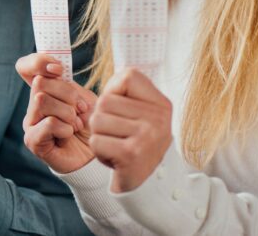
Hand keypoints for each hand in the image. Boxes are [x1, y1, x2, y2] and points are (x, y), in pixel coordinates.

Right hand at [15, 53, 96, 172]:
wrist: (99, 151)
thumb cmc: (92, 123)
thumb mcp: (84, 97)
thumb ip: (66, 83)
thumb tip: (53, 71)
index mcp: (44, 90)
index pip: (25, 66)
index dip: (38, 62)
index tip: (58, 69)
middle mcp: (33, 104)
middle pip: (39, 82)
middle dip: (67, 94)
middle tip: (80, 110)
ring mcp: (31, 123)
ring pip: (42, 100)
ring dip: (68, 112)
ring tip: (76, 124)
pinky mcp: (33, 141)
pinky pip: (49, 123)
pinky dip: (65, 128)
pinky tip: (70, 135)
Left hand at [89, 68, 172, 192]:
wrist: (148, 185)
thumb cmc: (137, 143)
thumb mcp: (142, 114)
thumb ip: (129, 93)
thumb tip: (115, 73)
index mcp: (161, 104)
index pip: (128, 75)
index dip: (114, 90)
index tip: (121, 108)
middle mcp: (158, 118)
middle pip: (105, 100)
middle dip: (102, 118)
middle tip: (118, 134)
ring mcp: (146, 136)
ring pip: (97, 120)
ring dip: (99, 136)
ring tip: (116, 145)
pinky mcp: (131, 154)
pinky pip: (96, 141)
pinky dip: (99, 151)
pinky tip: (114, 158)